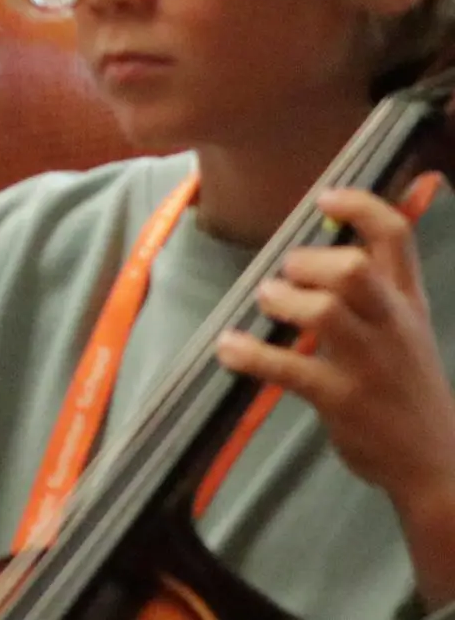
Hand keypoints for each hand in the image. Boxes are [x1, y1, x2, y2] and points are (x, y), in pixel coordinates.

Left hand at [216, 188, 454, 596]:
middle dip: (308, 263)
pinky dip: (251, 355)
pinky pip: (289, 369)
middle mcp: (392, 326)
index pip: (395, 236)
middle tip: (287, 275)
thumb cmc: (407, 387)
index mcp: (407, 303)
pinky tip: (229, 349)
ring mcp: (370, 365)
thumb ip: (377, 287)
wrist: (439, 466)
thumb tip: (325, 241)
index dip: (360, 206)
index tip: (324, 198)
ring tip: (266, 305)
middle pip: (354, 270)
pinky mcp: (343, 400)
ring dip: (281, 300)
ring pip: (324, 311)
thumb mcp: (407, 328)